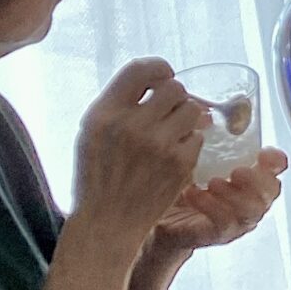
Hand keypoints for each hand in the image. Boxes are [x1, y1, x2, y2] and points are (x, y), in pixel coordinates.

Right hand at [69, 59, 208, 258]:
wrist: (108, 221)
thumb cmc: (99, 175)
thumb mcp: (92, 132)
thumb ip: (119, 103)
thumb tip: (160, 78)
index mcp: (104, 114)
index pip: (139, 69)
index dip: (158, 68)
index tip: (163, 76)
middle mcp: (131, 125)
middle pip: (174, 87)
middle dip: (175, 97)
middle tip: (168, 111)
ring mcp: (158, 145)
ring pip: (193, 109)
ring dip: (186, 118)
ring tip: (172, 133)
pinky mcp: (179, 164)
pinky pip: (198, 136)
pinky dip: (190, 143)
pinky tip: (173, 155)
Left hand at [149, 147, 289, 256]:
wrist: (155, 214)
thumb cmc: (177, 181)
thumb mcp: (192, 154)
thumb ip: (204, 136)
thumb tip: (206, 114)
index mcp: (248, 175)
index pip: (275, 167)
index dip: (275, 160)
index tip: (263, 153)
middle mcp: (249, 197)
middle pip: (271, 191)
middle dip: (257, 180)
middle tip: (237, 170)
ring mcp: (236, 219)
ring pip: (253, 211)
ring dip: (235, 195)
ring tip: (213, 182)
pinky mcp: (217, 234)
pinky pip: (224, 224)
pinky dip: (211, 207)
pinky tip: (193, 193)